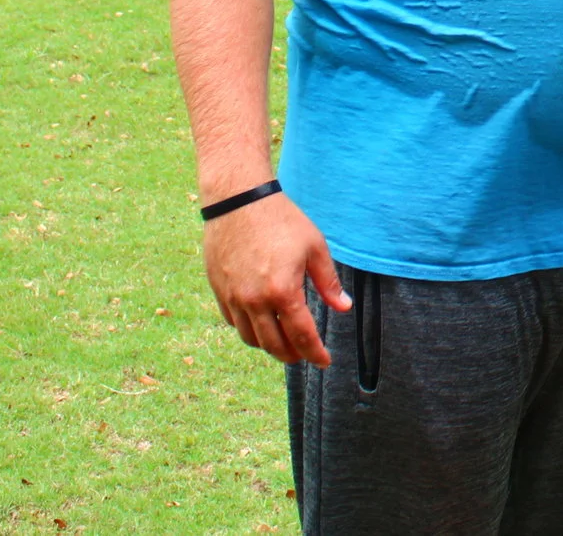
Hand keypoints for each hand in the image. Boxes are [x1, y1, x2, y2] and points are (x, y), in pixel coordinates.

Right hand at [201, 192, 351, 365]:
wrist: (239, 200)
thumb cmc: (282, 220)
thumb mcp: (314, 247)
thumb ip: (328, 282)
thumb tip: (343, 307)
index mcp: (283, 291)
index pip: (302, 336)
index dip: (315, 353)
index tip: (324, 361)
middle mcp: (255, 301)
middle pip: (274, 345)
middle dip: (293, 355)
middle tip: (305, 355)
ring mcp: (233, 297)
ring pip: (251, 338)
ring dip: (269, 346)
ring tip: (284, 342)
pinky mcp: (219, 290)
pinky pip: (233, 322)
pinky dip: (248, 329)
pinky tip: (261, 324)